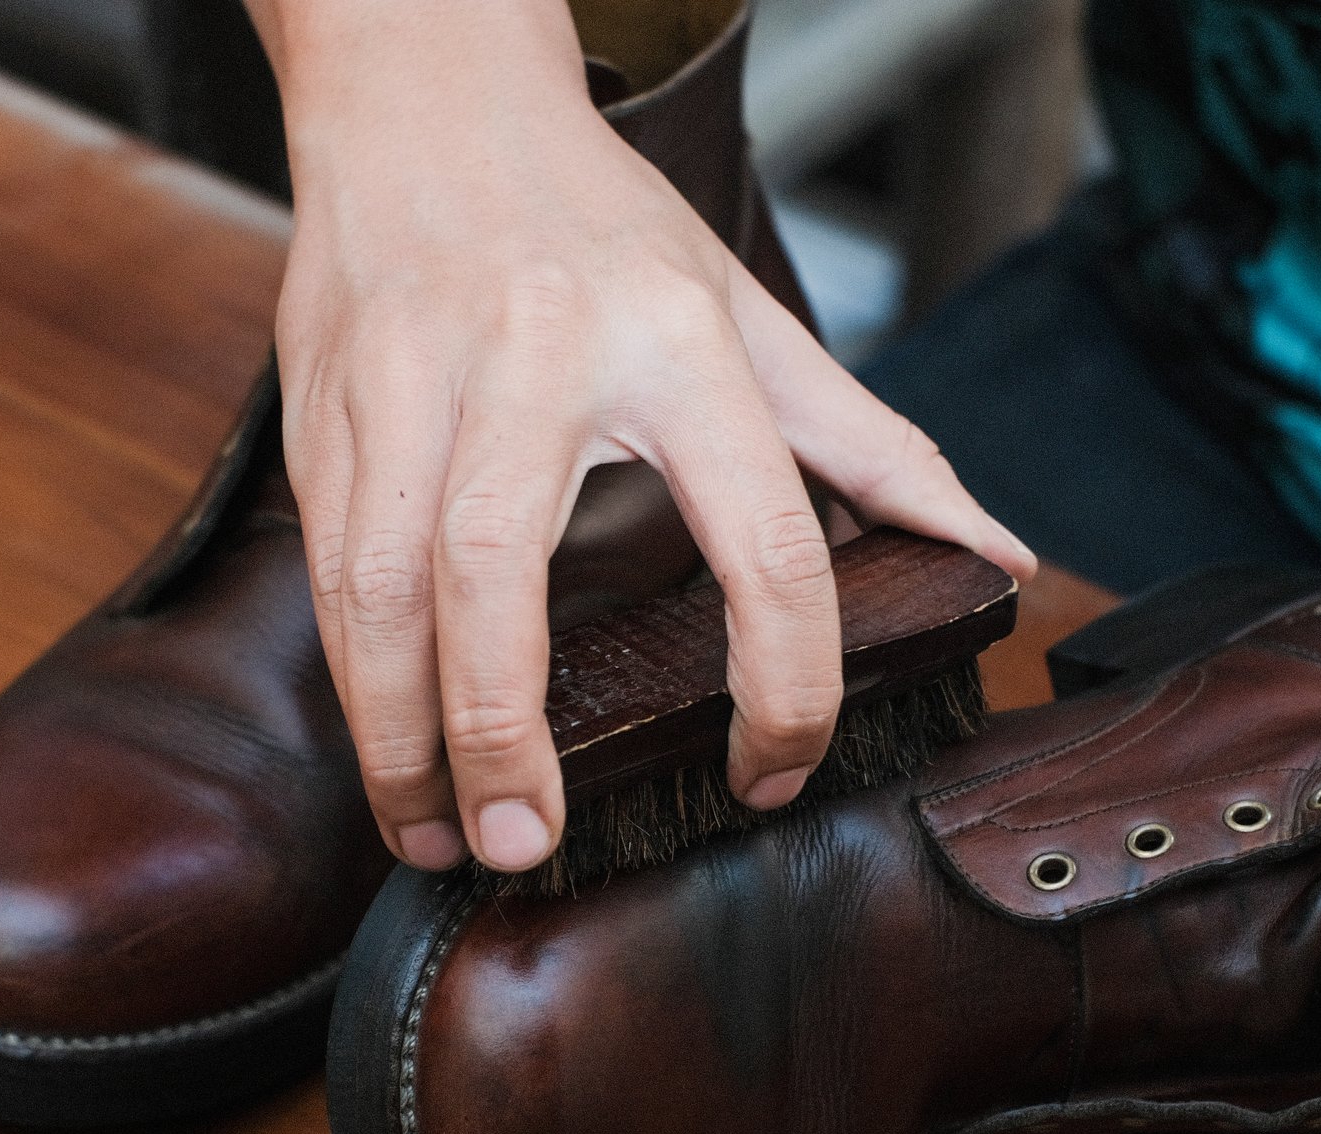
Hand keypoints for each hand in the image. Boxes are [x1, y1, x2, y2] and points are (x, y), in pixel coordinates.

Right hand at [249, 0, 1032, 874]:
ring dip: (400, 729)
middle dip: (501, 726)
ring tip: (437, 834)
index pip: (762, 540)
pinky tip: (391, 753)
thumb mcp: (750, 313)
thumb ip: (871, 444)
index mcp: (680, 345)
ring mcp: (412, 378)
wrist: (432, 103)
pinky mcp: (327, 403)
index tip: (771, 766)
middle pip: (499, 561)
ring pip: (379, 577)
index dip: (783, 682)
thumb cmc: (600, 222)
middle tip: (526, 844)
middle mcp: (536, 358)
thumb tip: (993, 553)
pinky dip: (354, 676)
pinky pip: (328, 563)